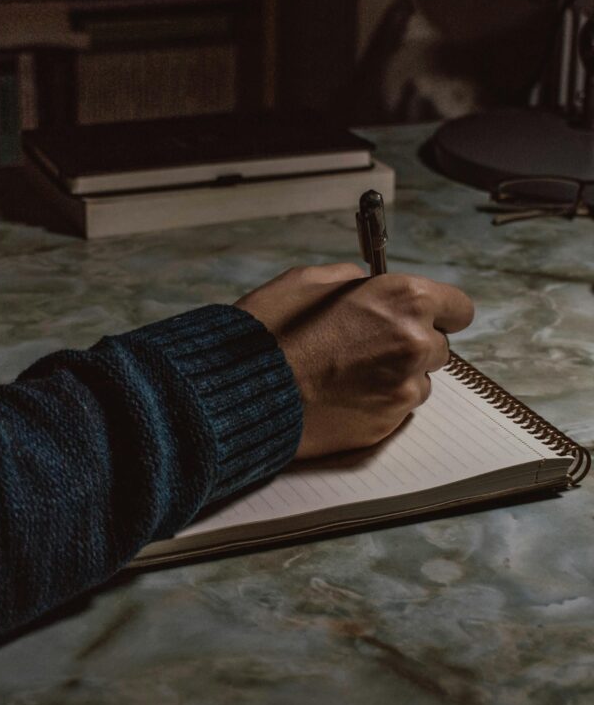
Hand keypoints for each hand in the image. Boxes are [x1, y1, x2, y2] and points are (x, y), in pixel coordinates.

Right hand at [235, 264, 474, 457]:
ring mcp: (403, 389)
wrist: (246, 389)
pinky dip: (376, 403)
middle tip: (368, 347)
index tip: (423, 317)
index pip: (459, 309)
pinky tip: (341, 395)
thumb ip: (352, 280)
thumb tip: (367, 284)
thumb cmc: (272, 331)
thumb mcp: (308, 281)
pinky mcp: (388, 424)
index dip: (439, 313)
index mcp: (403, 300)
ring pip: (418, 381)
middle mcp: (414, 343)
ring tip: (348, 374)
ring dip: (395, 377)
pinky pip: (396, 410)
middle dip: (411, 345)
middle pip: (439, 347)